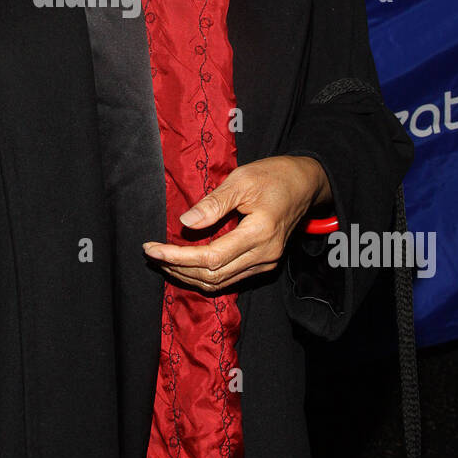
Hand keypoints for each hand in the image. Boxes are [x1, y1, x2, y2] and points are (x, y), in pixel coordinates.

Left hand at [142, 155, 330, 293]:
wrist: (305, 183)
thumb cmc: (275, 175)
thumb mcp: (242, 179)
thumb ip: (213, 204)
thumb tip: (185, 223)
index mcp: (260, 233)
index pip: (210, 258)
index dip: (177, 256)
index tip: (151, 249)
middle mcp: (264, 255)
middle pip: (212, 276)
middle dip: (177, 267)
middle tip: (151, 253)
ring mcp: (266, 263)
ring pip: (219, 282)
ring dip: (188, 274)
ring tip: (163, 259)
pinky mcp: (264, 263)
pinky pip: (229, 278)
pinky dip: (204, 274)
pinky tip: (186, 262)